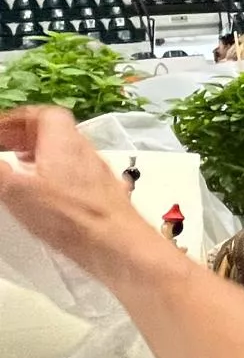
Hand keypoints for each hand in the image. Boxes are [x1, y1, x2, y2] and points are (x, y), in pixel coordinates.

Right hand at [0, 106, 147, 269]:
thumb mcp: (18, 191)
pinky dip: (56, 174)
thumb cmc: (68, 215)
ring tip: (19, 168)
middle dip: (26, 136)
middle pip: (56, 132)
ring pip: (67, 153)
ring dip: (41, 156)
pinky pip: (77, 172)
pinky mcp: (105, 193)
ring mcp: (99, 172)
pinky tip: (46, 193)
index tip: (1, 131)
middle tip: (5, 148)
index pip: (46, 115)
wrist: (117, 242)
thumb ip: (0, 172)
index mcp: (64, 142)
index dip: (20, 119)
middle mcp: (86, 151)